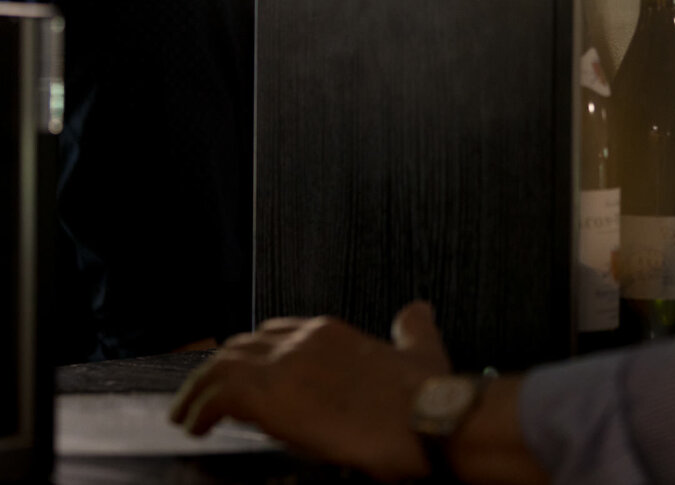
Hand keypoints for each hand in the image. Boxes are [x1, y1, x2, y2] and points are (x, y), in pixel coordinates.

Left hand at [170, 301, 448, 481]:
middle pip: (242, 345)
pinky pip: (218, 397)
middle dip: (220, 368)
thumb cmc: (426, 396)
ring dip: (198, 390)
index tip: (244, 371)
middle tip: (205, 392)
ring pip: (221, 366)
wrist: (425, 419)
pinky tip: (196, 425)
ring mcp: (286, 367)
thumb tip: (417, 311)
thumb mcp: (423, 350)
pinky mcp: (272, 399)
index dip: (254, 352)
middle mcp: (304, 342)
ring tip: (187, 412)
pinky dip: (200, 411)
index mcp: (331, 332)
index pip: (275, 331)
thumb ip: (413, 327)